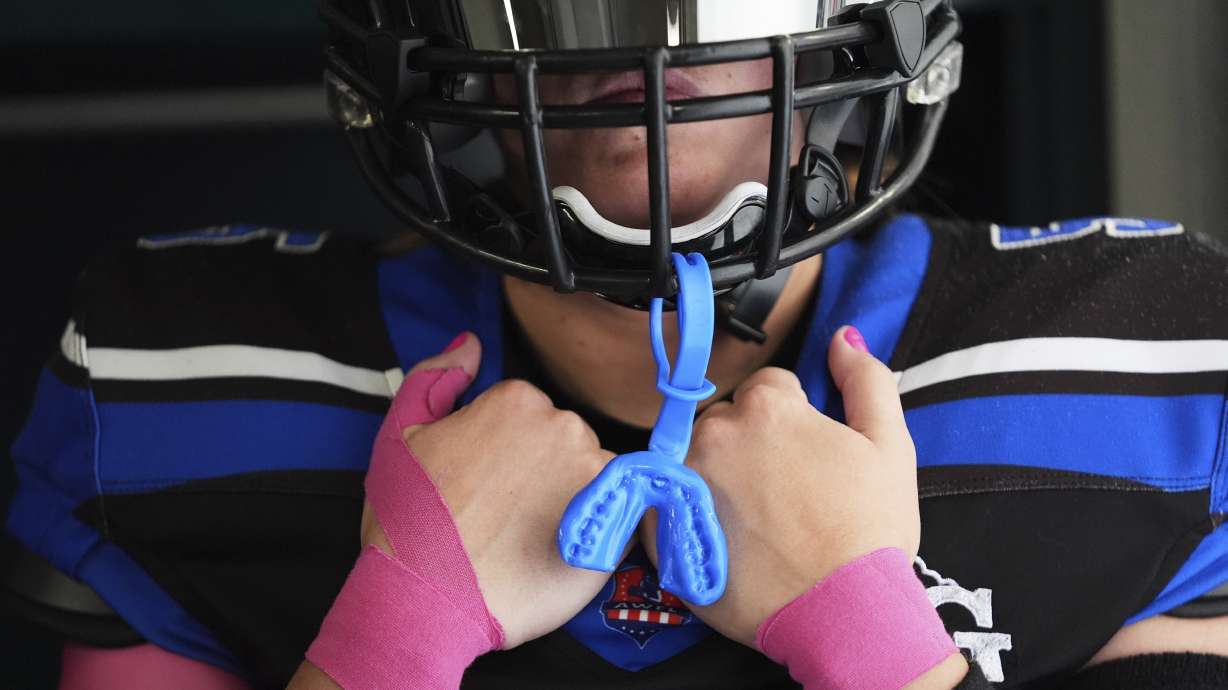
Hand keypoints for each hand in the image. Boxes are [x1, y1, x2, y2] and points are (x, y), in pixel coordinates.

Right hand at [360, 333, 616, 647]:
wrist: (427, 603)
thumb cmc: (409, 523)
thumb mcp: (399, 436)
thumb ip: (436, 378)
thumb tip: (470, 344)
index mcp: (518, 401)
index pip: (529, 416)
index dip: (506, 452)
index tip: (487, 484)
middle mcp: (565, 427)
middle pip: (565, 442)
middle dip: (542, 471)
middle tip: (504, 514)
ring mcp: (596, 476)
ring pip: (592, 477)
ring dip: (571, 500)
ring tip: (528, 538)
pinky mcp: (617, 525)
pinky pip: (616, 517)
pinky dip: (594, 532)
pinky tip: (555, 555)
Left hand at [640, 326, 919, 646]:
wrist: (842, 614)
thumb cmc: (869, 531)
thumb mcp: (890, 446)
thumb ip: (866, 381)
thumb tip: (844, 336)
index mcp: (766, 408)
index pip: (769, 389)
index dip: (794, 418)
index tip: (807, 455)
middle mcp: (714, 435)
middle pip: (727, 419)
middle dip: (751, 442)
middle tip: (785, 489)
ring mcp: (683, 482)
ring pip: (696, 458)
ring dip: (718, 474)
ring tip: (757, 517)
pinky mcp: (662, 528)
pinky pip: (669, 501)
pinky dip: (689, 511)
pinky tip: (727, 536)